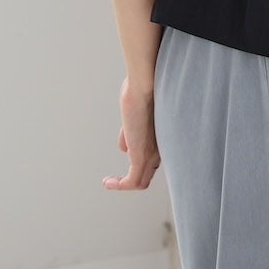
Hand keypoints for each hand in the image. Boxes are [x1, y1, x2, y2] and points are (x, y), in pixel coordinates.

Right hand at [102, 76, 160, 190]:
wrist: (145, 84)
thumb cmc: (140, 90)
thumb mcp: (135, 115)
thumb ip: (130, 133)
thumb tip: (124, 147)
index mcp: (161, 137)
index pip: (153, 157)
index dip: (139, 161)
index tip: (124, 158)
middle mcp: (161, 148)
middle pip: (149, 172)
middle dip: (132, 177)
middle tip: (116, 180)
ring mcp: (152, 154)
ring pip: (141, 181)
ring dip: (123, 184)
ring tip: (109, 182)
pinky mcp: (141, 156)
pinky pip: (132, 181)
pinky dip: (119, 185)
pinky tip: (107, 182)